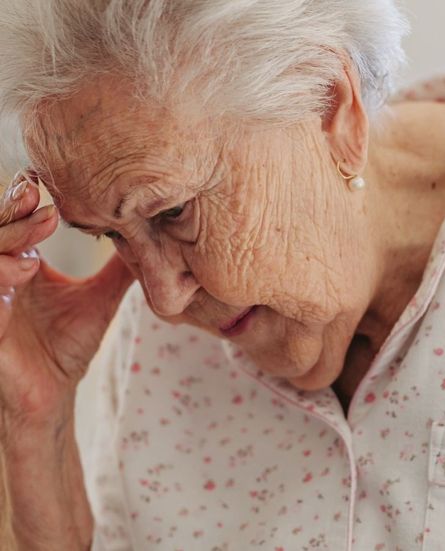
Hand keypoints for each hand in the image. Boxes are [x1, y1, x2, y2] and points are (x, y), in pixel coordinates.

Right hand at [0, 172, 133, 431]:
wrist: (53, 395)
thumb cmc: (67, 345)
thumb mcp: (101, 297)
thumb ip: (121, 267)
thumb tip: (162, 236)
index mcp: (20, 260)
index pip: (13, 217)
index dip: (21, 195)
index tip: (44, 180)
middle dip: (13, 209)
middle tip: (40, 199)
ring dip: (6, 238)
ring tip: (40, 232)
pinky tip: (25, 270)